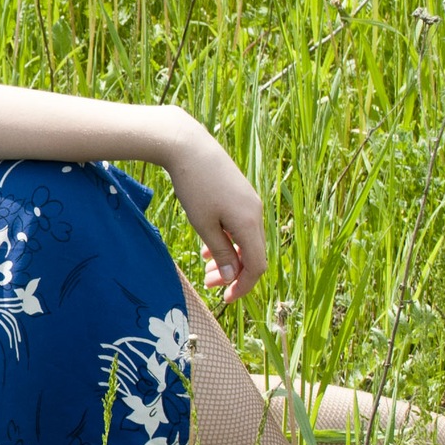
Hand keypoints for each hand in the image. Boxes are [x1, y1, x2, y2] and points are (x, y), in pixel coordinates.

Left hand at [158, 111, 266, 302]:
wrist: (188, 145)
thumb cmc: (193, 186)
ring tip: (205, 266)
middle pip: (253, 253)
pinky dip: (227, 239)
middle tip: (209, 284)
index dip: (243, 286)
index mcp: (249, 222)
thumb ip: (221, 253)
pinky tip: (207, 245)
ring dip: (229, 257)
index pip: (257, 265)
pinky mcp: (240, 193)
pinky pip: (240, 225)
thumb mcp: (204, 225)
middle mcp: (256, 212)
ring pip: (246, 239)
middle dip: (233, 273)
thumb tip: (234, 277)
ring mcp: (250, 201)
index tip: (225, 298)